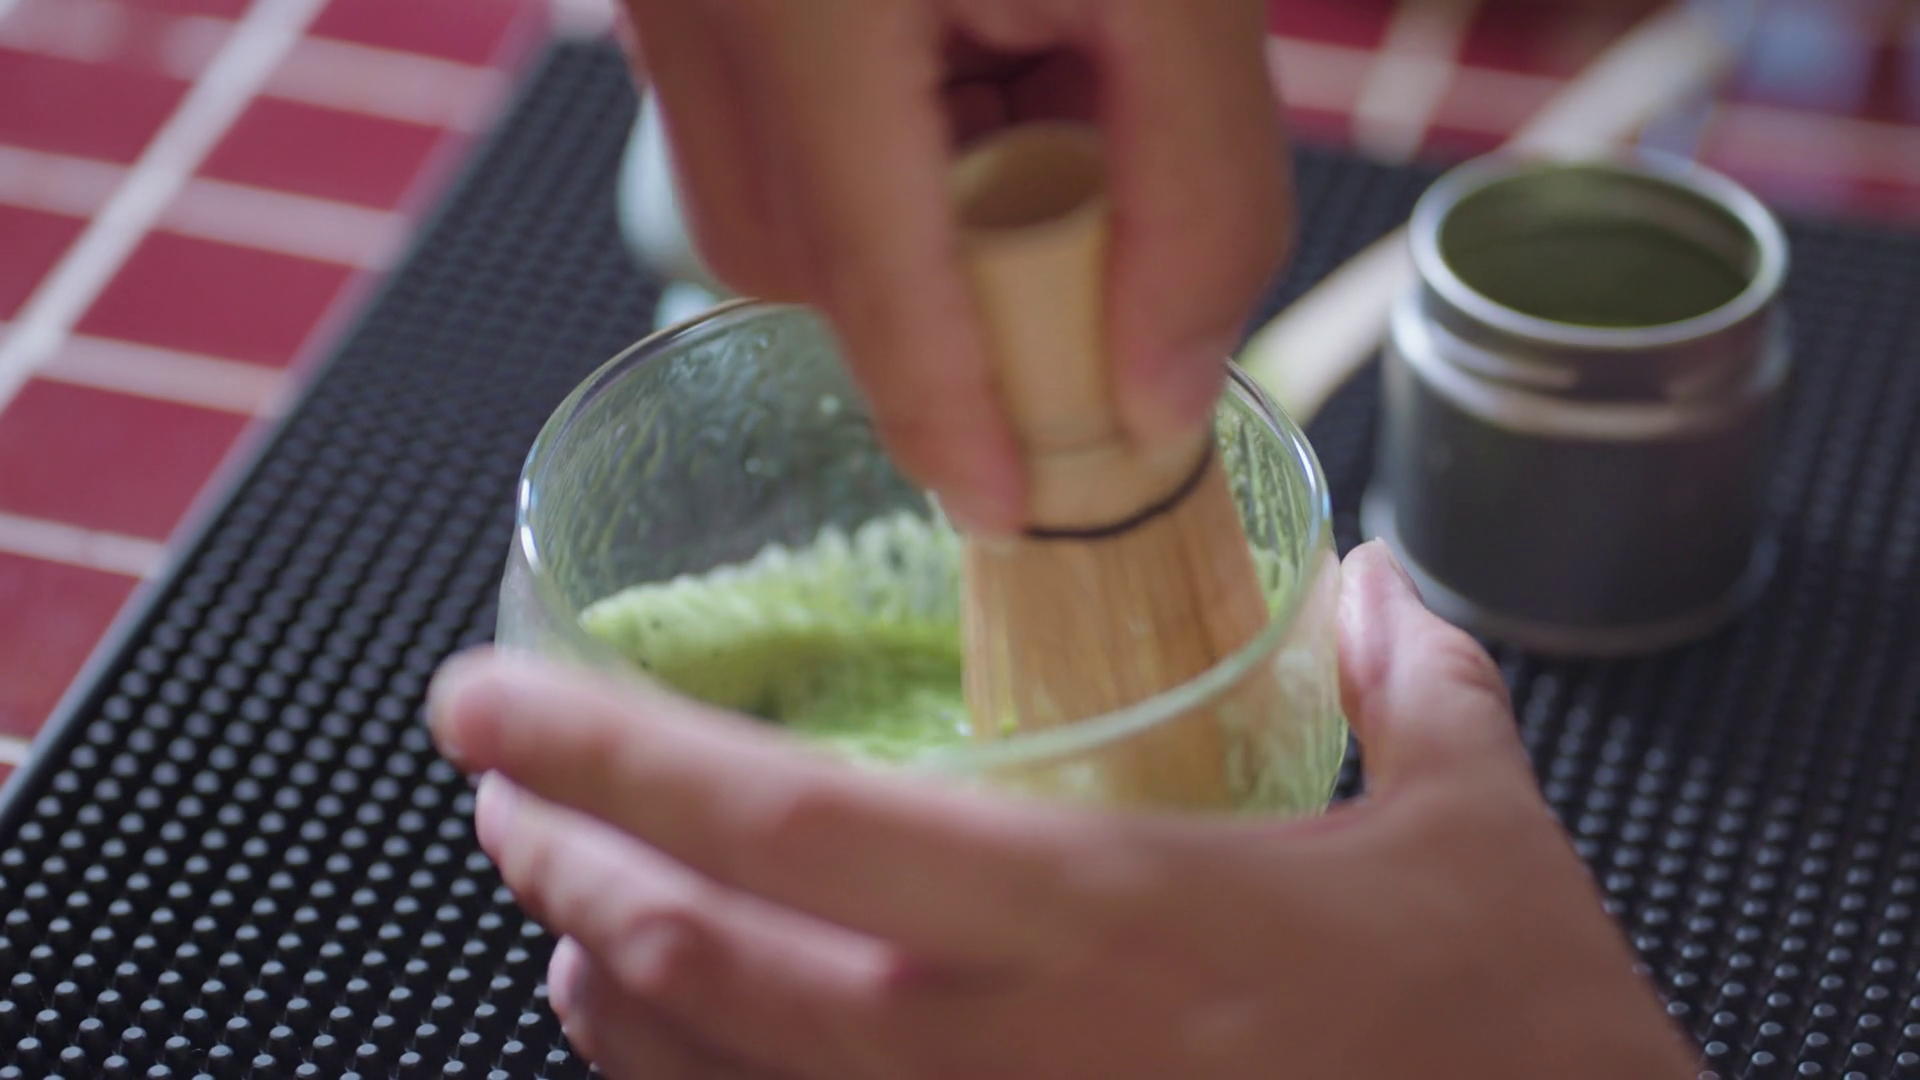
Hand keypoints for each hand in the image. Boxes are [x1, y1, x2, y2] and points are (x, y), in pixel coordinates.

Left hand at [427, 543, 1698, 1078]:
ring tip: (559, 909)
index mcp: (1097, 916)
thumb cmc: (1518, 1048)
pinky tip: (674, 1049)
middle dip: (556, 865)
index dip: (605, 755)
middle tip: (494, 788)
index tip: (486, 697)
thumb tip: (1379, 580)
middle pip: (689, 964)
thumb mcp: (1484, 840)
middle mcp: (999, 1054)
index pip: (782, 825)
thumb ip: (1417, 680)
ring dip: (601, 989)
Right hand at [617, 0, 1290, 535]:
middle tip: (1059, 255)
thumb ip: (1194, 184)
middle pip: (796, 257)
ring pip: (763, 200)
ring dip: (897, 221)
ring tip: (1018, 117)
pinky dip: (869, 145)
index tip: (1007, 510)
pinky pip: (756, 118)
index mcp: (817, 6)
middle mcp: (707, 1)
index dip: (945, 417)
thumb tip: (1161, 390)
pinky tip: (961, 62)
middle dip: (927, 300)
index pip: (876, 279)